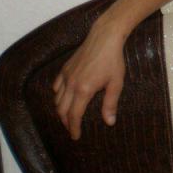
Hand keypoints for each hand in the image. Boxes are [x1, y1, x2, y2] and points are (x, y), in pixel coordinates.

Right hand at [52, 18, 126, 139]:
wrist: (104, 37)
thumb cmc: (113, 60)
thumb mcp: (116, 83)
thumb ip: (110, 104)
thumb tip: (109, 122)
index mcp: (84, 90)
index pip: (74, 115)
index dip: (74, 128)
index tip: (76, 136)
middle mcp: (71, 84)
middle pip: (62, 110)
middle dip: (66, 122)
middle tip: (72, 129)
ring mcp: (66, 75)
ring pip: (57, 99)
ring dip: (60, 110)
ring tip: (68, 116)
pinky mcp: (65, 68)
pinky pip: (56, 85)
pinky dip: (57, 95)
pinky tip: (63, 97)